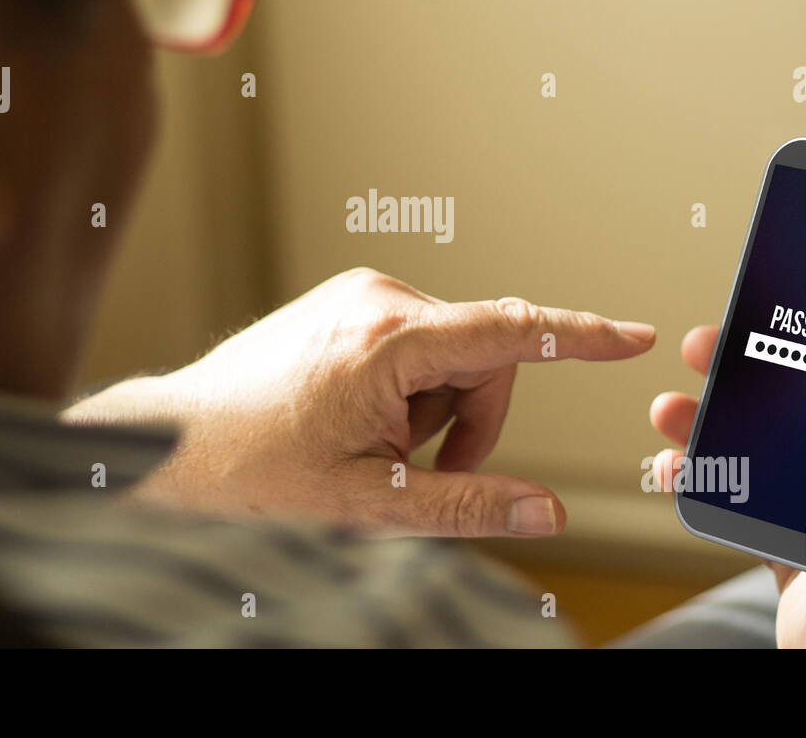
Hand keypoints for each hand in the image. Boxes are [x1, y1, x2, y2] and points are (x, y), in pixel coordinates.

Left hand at [67, 267, 655, 537]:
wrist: (172, 444)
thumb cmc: (251, 472)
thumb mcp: (367, 503)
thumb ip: (466, 505)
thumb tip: (547, 511)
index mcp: (386, 342)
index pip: (508, 330)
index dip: (579, 336)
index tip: (633, 336)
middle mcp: (377, 299)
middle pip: (484, 358)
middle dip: (471, 421)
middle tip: (418, 470)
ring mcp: (359, 295)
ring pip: (452, 355)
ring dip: (435, 410)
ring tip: (373, 445)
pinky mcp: (348, 303)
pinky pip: (417, 344)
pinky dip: (412, 390)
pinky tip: (361, 420)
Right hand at [649, 283, 805, 647]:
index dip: (800, 324)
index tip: (759, 299)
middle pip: (784, 394)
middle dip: (734, 371)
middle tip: (697, 349)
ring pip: (750, 442)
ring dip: (704, 423)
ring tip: (668, 413)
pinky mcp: (785, 535)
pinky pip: (734, 495)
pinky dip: (702, 482)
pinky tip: (677, 471)